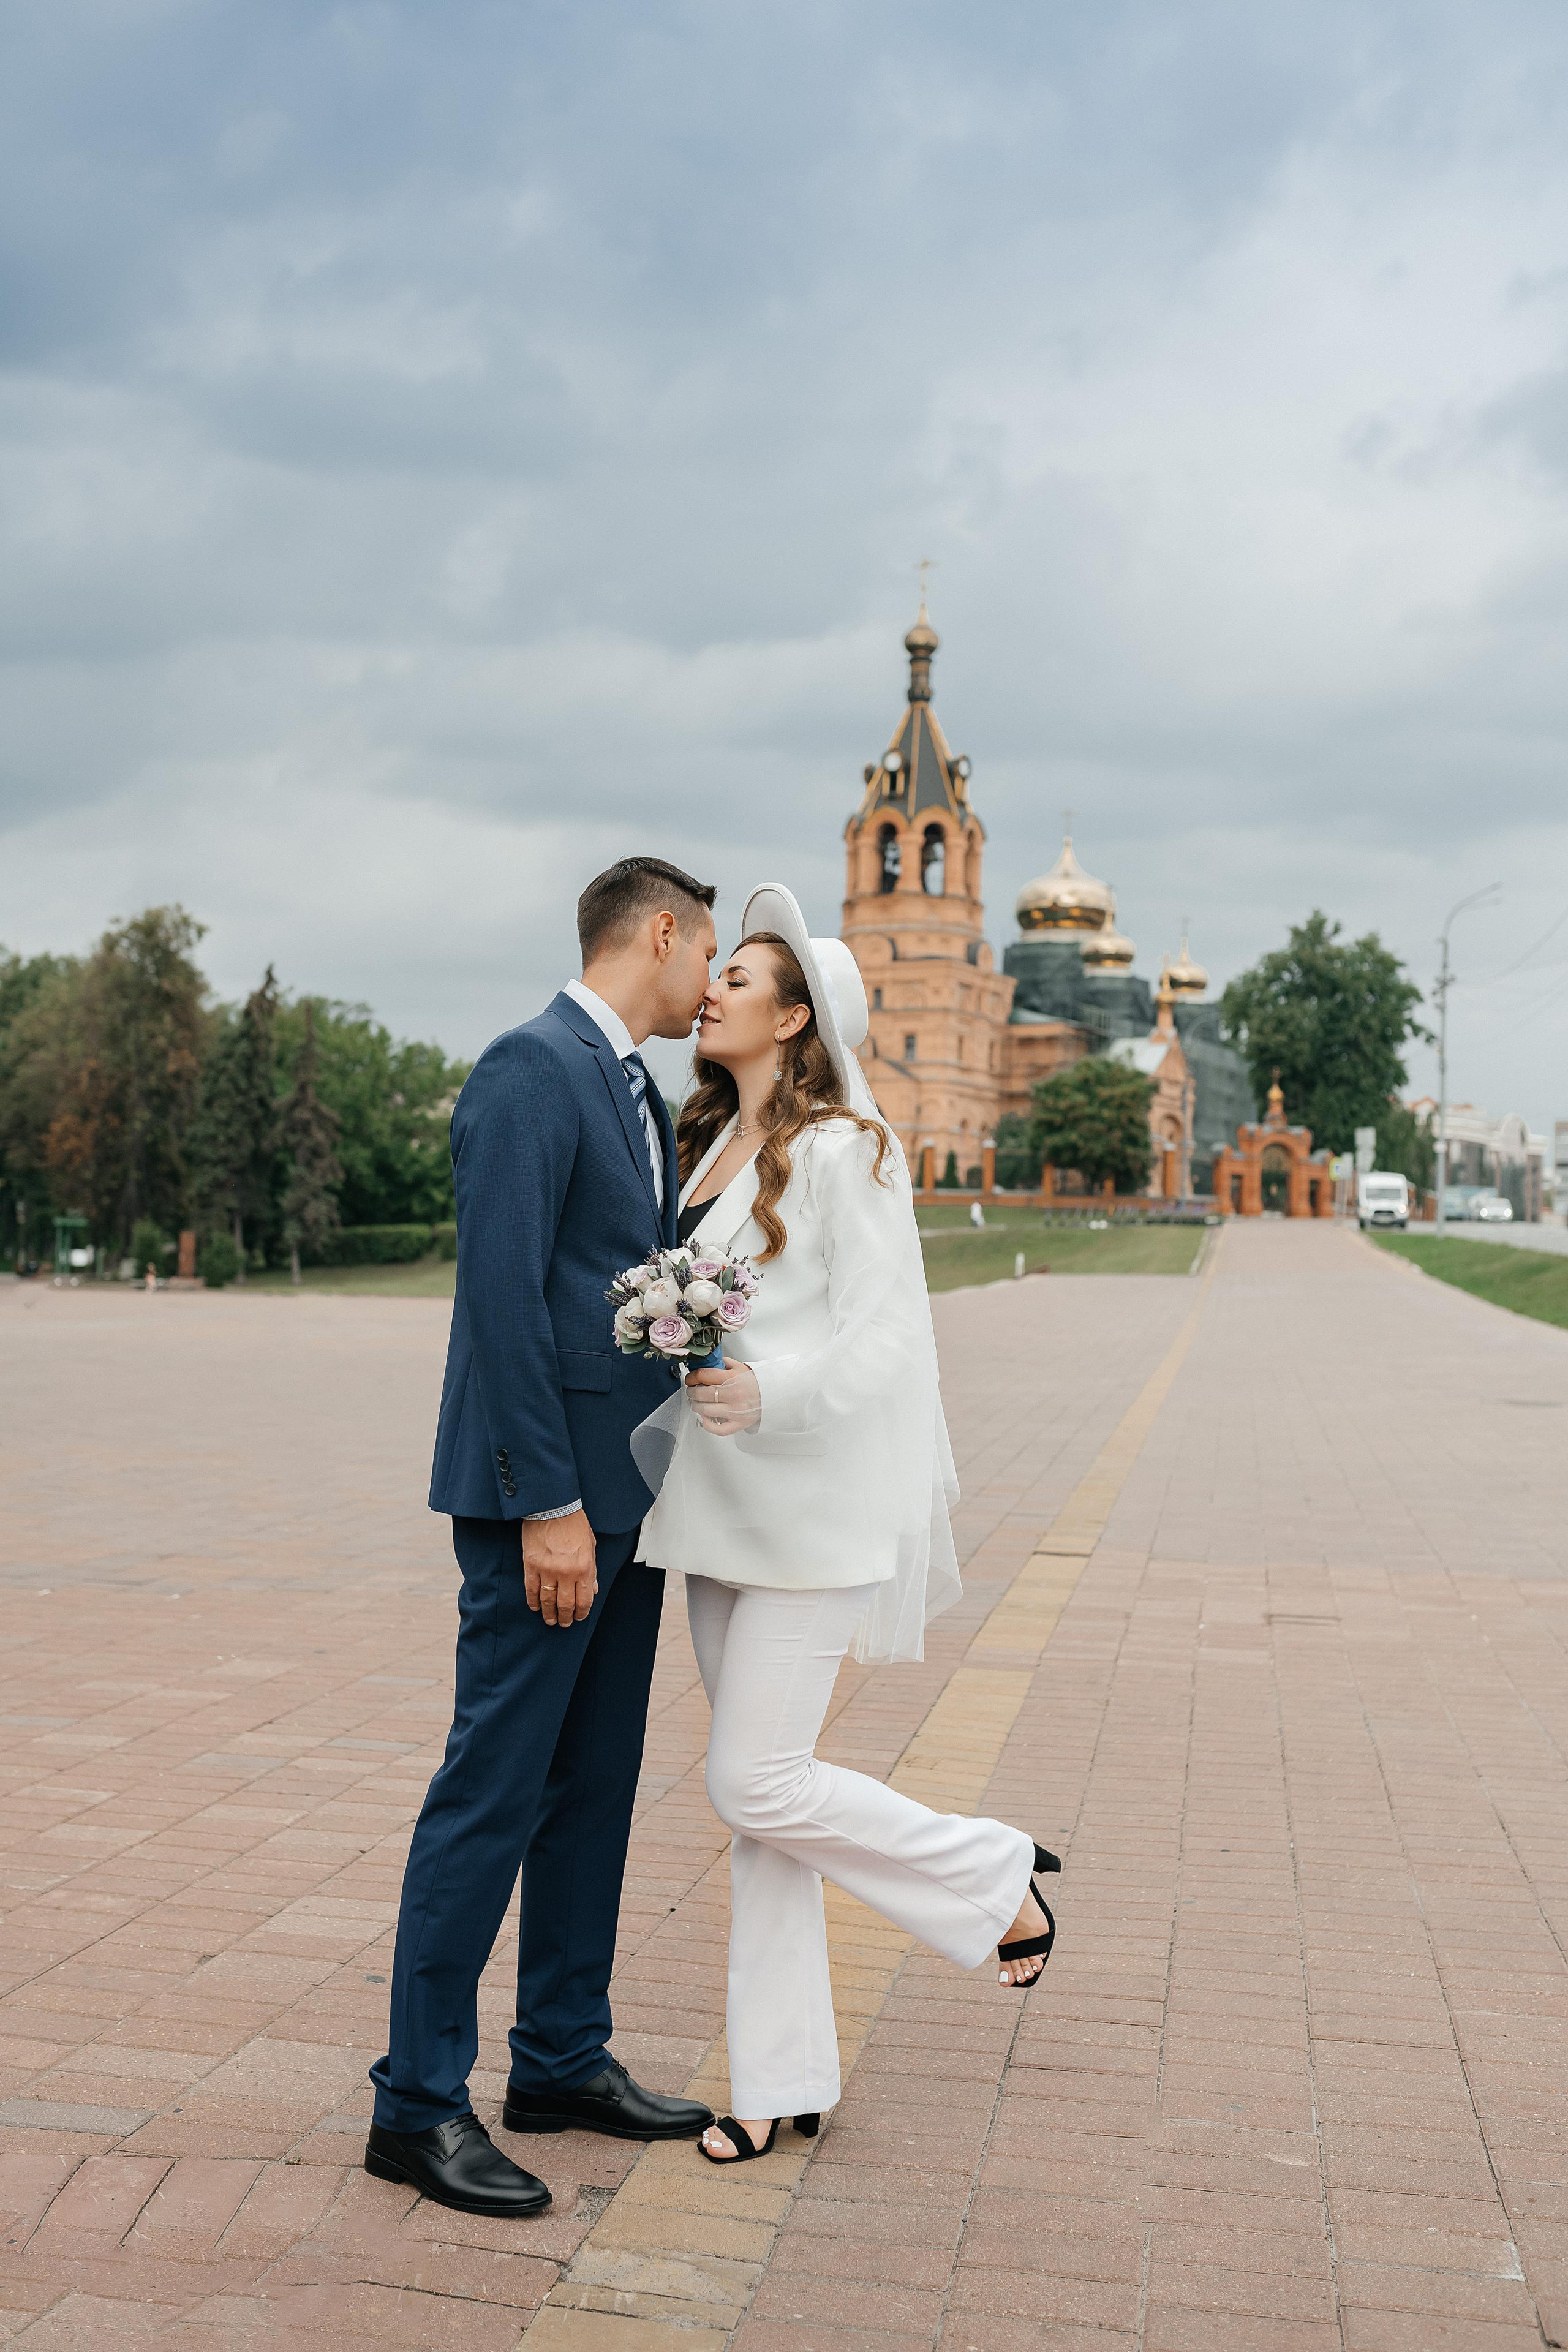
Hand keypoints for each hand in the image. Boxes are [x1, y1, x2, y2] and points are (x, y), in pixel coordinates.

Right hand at [521, 1509, 597, 1625]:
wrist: (552, 1506)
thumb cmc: (574, 1523)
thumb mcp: (590, 1545)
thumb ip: (592, 1569)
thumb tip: (593, 1589)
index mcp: (584, 1567)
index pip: (584, 1600)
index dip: (581, 1612)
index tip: (578, 1617)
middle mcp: (567, 1572)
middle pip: (566, 1604)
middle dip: (565, 1617)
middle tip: (564, 1623)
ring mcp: (547, 1570)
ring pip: (547, 1601)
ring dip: (549, 1614)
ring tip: (550, 1620)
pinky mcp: (531, 1566)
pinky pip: (531, 1590)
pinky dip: (533, 1601)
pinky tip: (535, 1607)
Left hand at [684, 1362, 760, 1436]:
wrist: (772, 1395)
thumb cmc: (756, 1383)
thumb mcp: (741, 1367)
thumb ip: (724, 1363)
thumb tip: (709, 1362)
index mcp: (732, 1378)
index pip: (704, 1375)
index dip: (692, 1377)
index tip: (690, 1379)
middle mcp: (733, 1395)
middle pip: (701, 1394)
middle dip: (691, 1392)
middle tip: (691, 1391)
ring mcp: (735, 1411)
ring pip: (705, 1410)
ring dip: (695, 1406)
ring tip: (695, 1403)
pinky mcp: (738, 1423)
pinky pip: (718, 1428)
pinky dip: (707, 1424)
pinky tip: (704, 1418)